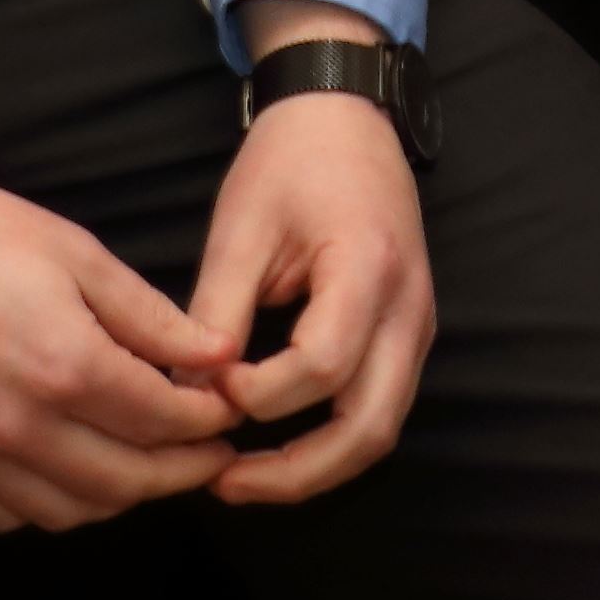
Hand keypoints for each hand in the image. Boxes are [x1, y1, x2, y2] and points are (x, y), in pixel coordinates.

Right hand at [0, 121, 244, 530]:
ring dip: (121, 496)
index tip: (229, 410)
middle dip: (181, 471)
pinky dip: (52, 505)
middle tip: (210, 451)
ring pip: (68, 512)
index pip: (162, 422)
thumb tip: (215, 354)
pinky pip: (6, 515)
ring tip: (149, 463)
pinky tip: (73, 471)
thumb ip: (149, 314)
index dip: (207, 420)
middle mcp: (17, 426)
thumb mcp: (74, 252)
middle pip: (124, 482)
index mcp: (63, 365)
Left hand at [191, 20, 439, 509]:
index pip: (323, 365)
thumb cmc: (290, 161)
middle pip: (370, 426)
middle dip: (296, 473)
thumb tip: (182, 393)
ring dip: (315, 468)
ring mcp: (416, 325)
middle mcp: (409, 307)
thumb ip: (214, 312)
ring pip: (380, 430)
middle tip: (223, 482)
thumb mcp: (242, 227)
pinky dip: (329, 442)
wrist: (345, 116)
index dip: (260, 393)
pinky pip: (378, 408)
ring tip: (241, 478)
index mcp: (368, 268)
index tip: (208, 385)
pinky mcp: (405, 334)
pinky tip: (274, 447)